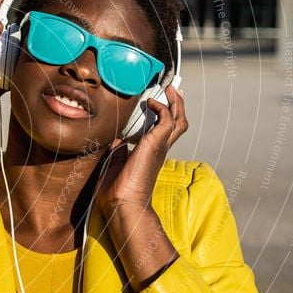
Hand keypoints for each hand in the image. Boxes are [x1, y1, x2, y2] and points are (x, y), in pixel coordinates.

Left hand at [94, 85, 187, 215]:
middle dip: (177, 104)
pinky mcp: (156, 145)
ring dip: (176, 103)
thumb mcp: (113, 161)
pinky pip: (167, 120)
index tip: (159, 100)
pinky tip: (151, 102)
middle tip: (172, 89)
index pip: (164, 130)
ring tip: (170, 89)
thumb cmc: (115, 189)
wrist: (120, 202)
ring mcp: (160, 147)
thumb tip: (115, 136)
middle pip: (178, 123)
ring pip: (179, 121)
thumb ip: (117, 147)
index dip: (165, 114)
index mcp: (151, 153)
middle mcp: (160, 149)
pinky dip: (162, 108)